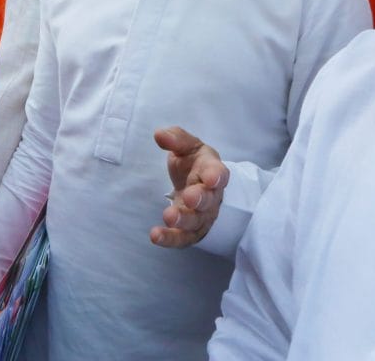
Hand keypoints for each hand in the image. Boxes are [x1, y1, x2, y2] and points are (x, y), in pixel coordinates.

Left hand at [150, 126, 228, 248]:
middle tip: (190, 197)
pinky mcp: (190, 231)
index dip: (216, 176)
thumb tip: (159, 134)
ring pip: (196, 221)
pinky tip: (156, 236)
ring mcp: (202, 216)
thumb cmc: (194, 163)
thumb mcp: (188, 146)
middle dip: (200, 199)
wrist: (198, 185)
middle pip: (209, 200)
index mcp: (212, 171)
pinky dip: (170, 238)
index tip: (211, 178)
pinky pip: (182, 238)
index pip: (218, 174)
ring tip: (169, 216)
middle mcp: (211, 196)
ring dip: (183, 220)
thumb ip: (176, 138)